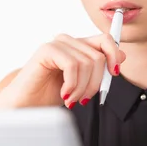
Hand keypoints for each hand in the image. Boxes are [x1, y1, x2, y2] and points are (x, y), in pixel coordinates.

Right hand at [0, 33, 125, 109]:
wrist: (25, 105)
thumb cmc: (50, 94)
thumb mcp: (82, 83)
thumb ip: (98, 69)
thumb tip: (121, 56)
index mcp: (78, 47)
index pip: (106, 40)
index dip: (114, 55)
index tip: (113, 74)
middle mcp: (69, 41)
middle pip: (99, 55)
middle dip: (96, 82)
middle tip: (85, 99)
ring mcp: (57, 44)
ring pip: (87, 62)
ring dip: (82, 87)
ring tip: (72, 100)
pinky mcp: (47, 50)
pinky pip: (73, 65)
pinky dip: (72, 84)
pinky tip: (65, 94)